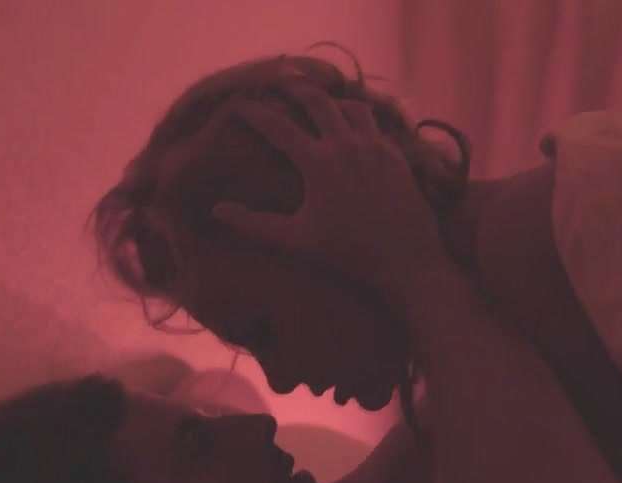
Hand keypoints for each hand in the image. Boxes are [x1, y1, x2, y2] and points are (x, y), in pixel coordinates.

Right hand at [209, 83, 452, 296]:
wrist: (405, 259)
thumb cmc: (348, 252)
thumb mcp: (296, 240)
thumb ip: (254, 223)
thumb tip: (217, 210)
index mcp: (318, 162)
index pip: (278, 126)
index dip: (254, 112)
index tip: (238, 104)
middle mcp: (346, 144)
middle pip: (317, 101)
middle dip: (296, 89)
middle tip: (281, 85)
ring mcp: (375, 146)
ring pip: (351, 106)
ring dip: (332, 101)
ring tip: (321, 103)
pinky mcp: (396, 155)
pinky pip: (376, 124)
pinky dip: (360, 118)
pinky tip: (355, 127)